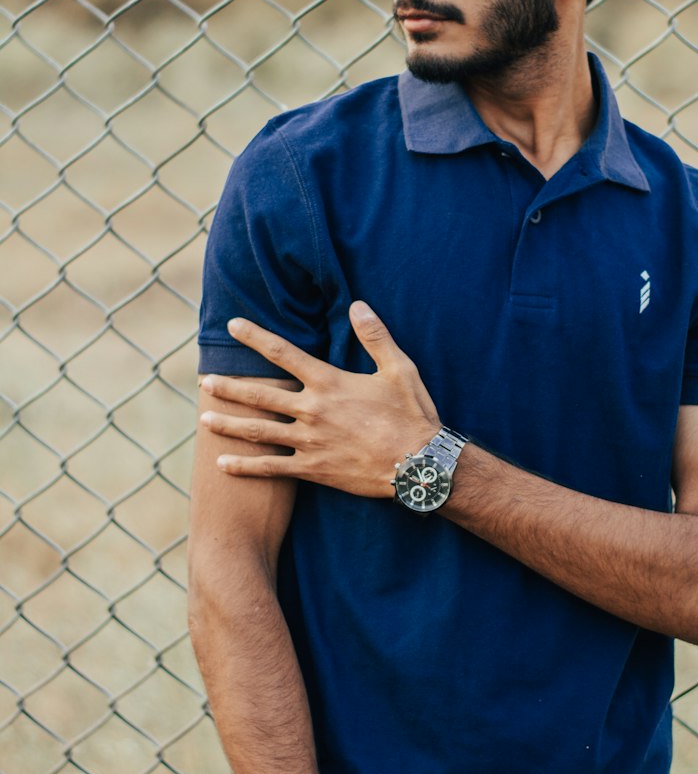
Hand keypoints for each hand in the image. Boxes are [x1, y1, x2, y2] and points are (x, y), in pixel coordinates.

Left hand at [199, 302, 439, 495]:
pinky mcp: (313, 469)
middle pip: (261, 395)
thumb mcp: (399, 368)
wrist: (419, 465)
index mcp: (329, 382)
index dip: (256, 337)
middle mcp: (312, 410)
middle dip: (230, 386)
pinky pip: (271, 469)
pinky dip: (245, 467)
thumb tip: (358, 305)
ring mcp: (309, 442)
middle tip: (205, 380)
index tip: (233, 325)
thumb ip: (375, 336)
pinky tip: (223, 465)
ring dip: (228, 424)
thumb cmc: (411, 414)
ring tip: (203, 418)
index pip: (283, 354)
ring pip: (259, 431)